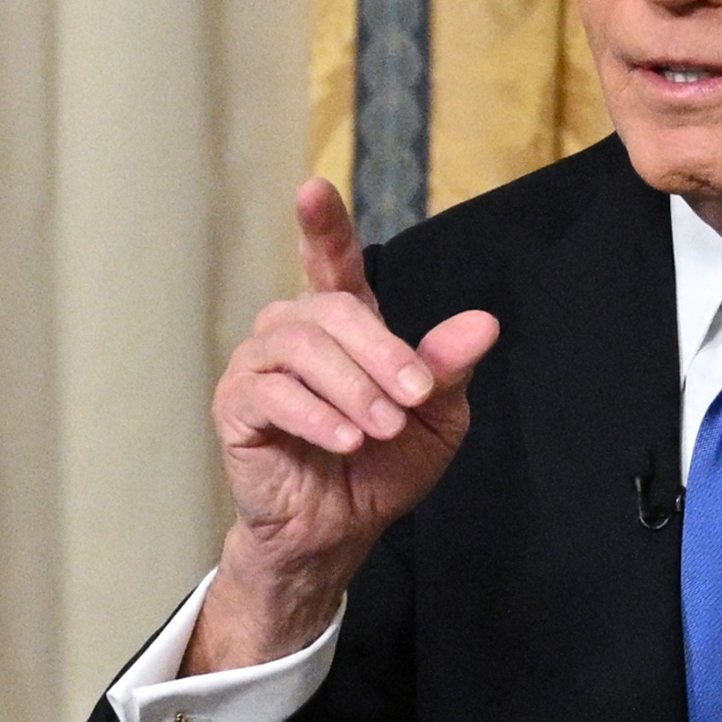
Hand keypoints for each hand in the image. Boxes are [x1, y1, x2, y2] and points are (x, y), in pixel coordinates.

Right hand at [199, 180, 504, 669]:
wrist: (341, 531)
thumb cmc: (382, 468)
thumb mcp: (434, 417)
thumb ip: (448, 367)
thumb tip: (484, 323)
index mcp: (343, 324)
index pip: (332, 262)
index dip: (324, 225)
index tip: (311, 189)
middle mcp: (294, 332)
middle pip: (333, 310)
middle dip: (380, 352)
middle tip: (413, 397)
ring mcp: (259, 366)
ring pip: (302, 347)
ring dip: (352, 388)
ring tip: (381, 430)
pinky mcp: (237, 407)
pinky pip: (272, 394)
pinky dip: (317, 416)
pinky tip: (346, 439)